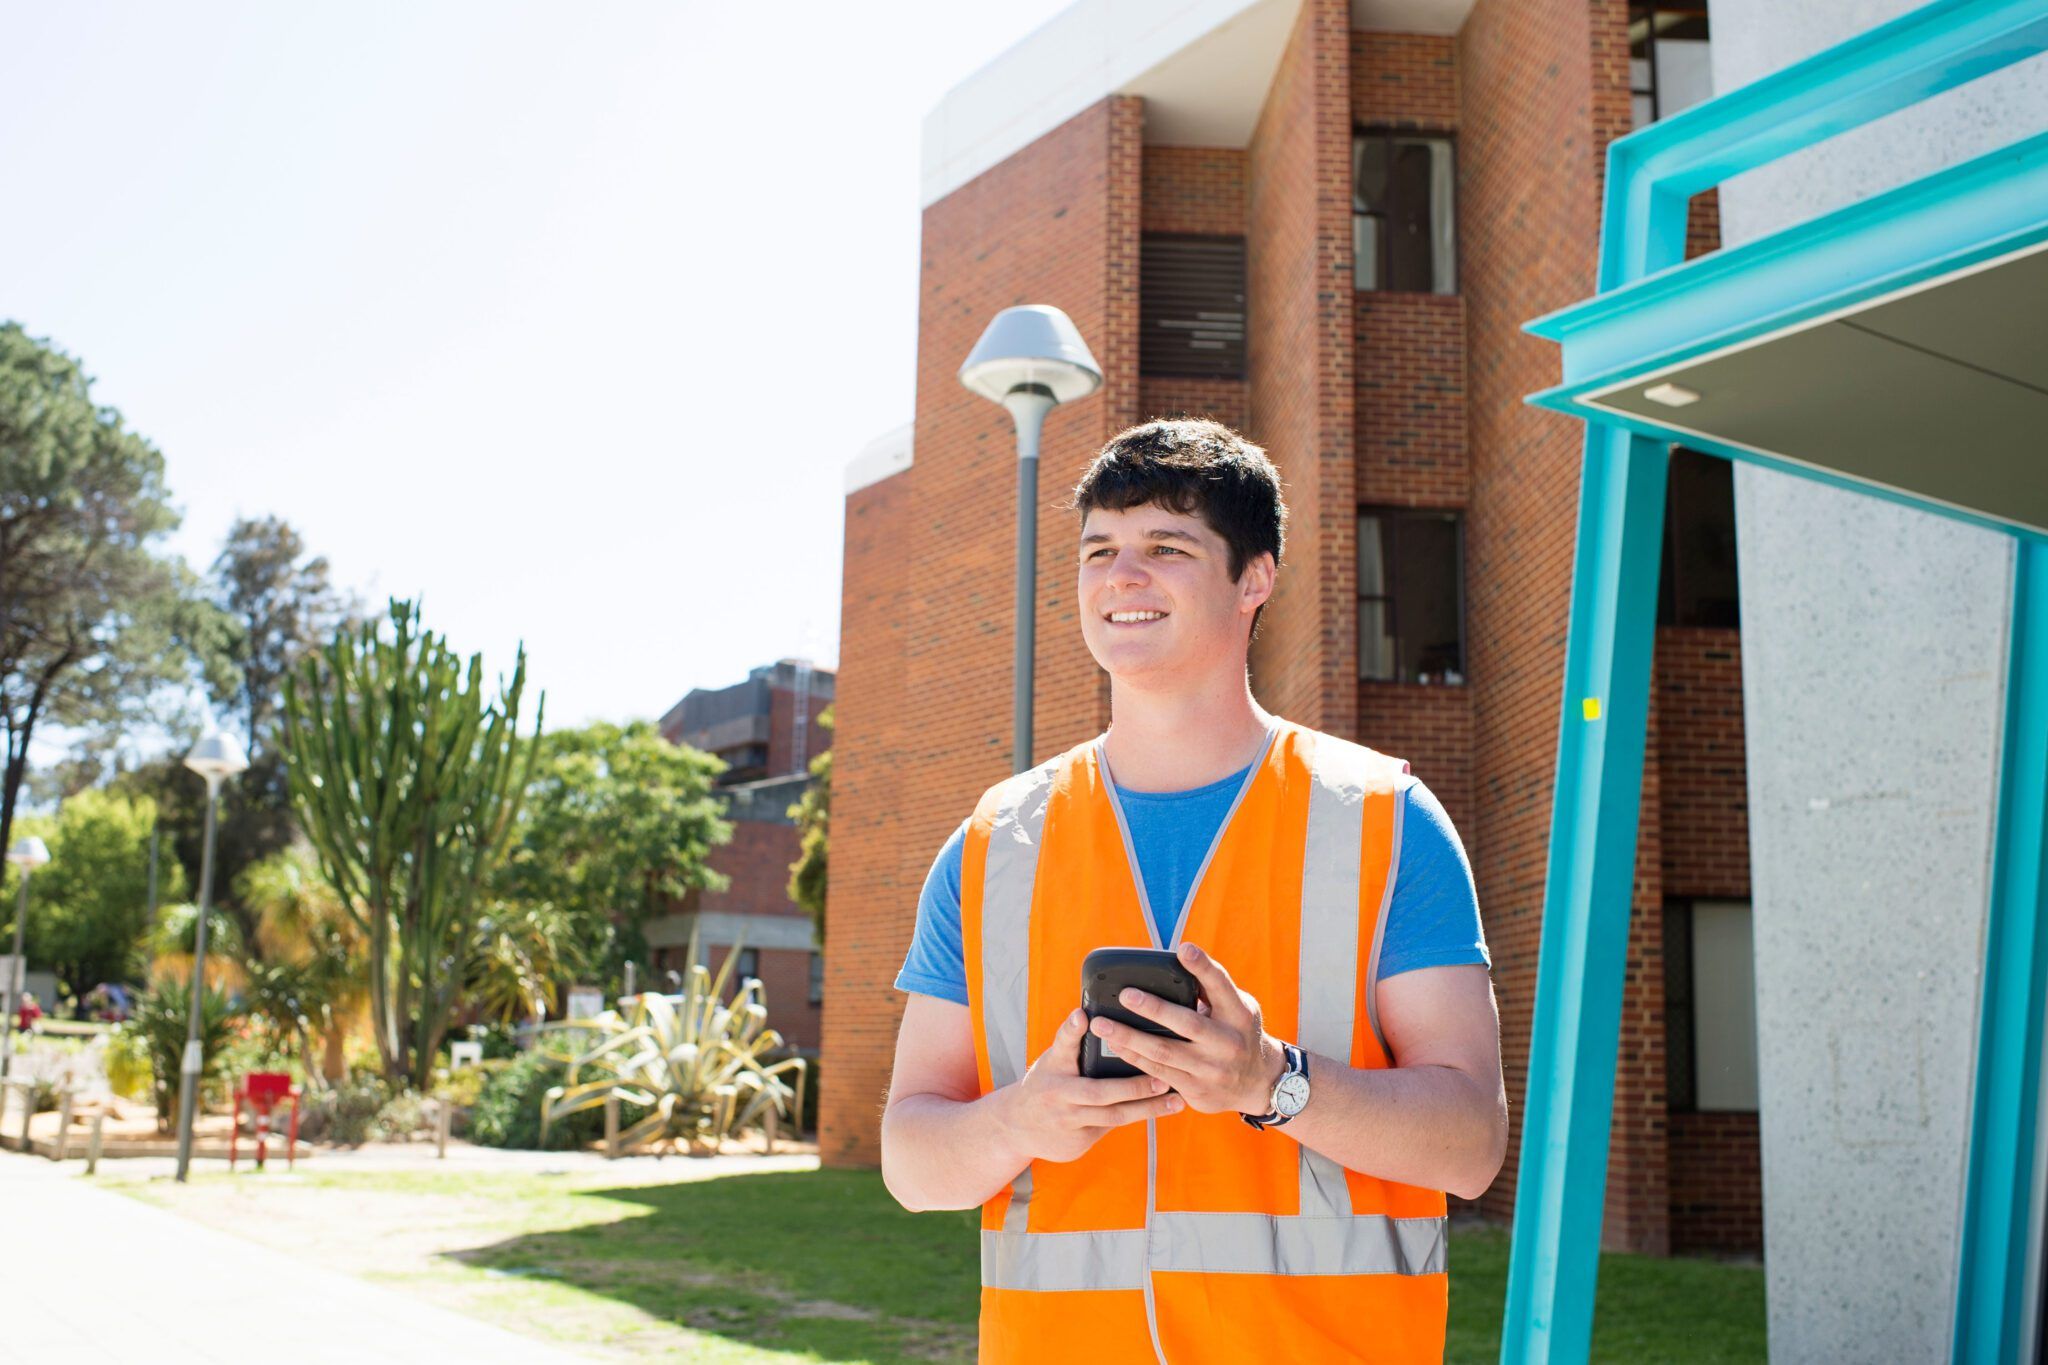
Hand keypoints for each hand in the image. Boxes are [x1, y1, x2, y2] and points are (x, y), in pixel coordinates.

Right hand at [999, 1005, 1185, 1164]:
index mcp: (1053, 1066)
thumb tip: (1090, 1014)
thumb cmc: (1046, 1083)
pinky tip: (1162, 1112)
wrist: (1017, 1126)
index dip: (1072, 1029)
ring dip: (1147, 1108)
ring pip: (1113, 1115)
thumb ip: (1072, 1042)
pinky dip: (1138, 1117)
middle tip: (1162, 1079)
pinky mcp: (1078, 1140)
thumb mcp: (1053, 1060)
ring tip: (1175, 1100)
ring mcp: (1068, 1120)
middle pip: (1099, 1091)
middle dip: (1134, 1087)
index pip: (1062, 1044)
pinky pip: (1113, 1127)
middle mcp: (1059, 1093)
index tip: (1083, 1016)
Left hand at [1088, 942, 1285, 1115]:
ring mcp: (1212, 1070)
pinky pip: (1158, 1073)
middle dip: (1153, 1009)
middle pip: (1186, 1023)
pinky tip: (1115, 1046)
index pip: (1220, 985)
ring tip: (1101, 1025)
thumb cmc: (1238, 1032)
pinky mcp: (1197, 1091)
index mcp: (1239, 1014)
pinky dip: (1134, 1059)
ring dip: (1129, 1038)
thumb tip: (1176, 963)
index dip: (1202, 966)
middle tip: (1125, 995)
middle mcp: (1228, 1042)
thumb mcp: (1238, 1008)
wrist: (1257, 1083)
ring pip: (1164, 1052)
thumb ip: (1212, 990)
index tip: (1183, 949)